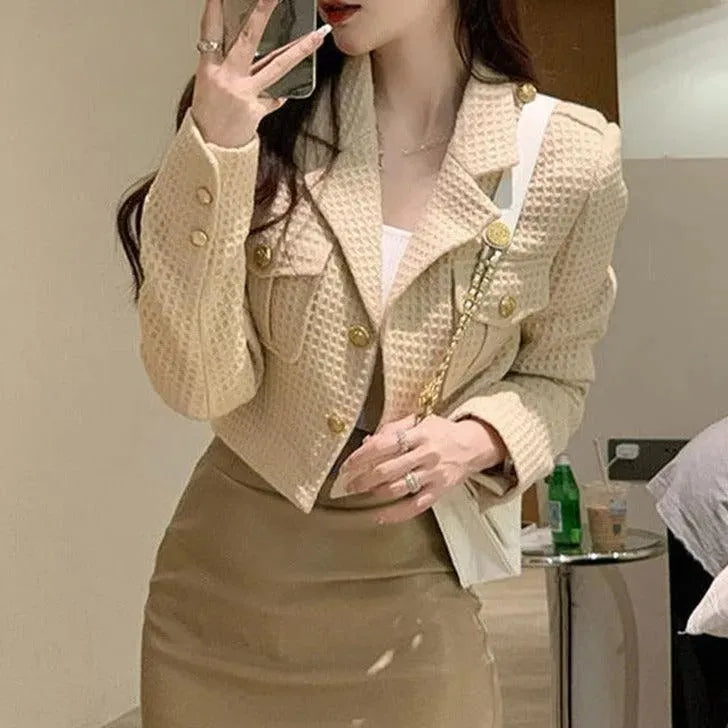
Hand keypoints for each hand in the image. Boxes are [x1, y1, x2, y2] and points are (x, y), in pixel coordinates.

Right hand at [191, 0, 328, 147]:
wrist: (210, 151)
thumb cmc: (208, 118)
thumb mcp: (206, 87)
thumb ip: (226, 68)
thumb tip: (246, 53)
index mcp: (208, 70)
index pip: (210, 32)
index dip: (214, 10)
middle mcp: (226, 79)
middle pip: (247, 39)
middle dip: (262, 13)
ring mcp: (243, 94)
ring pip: (276, 66)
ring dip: (300, 49)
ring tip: (318, 35)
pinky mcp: (256, 110)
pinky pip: (274, 98)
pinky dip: (278, 96)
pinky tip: (286, 92)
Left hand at [338, 414, 507, 524]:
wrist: (474, 445)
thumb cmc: (442, 432)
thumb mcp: (420, 422)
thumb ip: (393, 429)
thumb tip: (367, 441)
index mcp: (419, 433)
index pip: (385, 444)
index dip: (362, 455)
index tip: (348, 464)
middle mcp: (426, 454)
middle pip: (388, 469)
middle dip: (364, 478)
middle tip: (349, 483)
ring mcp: (433, 474)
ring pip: (398, 488)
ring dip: (375, 492)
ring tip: (361, 493)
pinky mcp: (439, 491)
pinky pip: (415, 506)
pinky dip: (395, 514)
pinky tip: (379, 517)